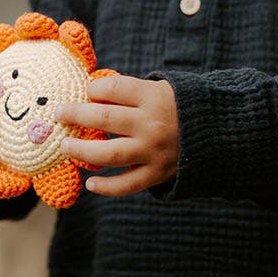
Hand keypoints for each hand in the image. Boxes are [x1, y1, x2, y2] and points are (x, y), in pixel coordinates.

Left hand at [55, 75, 178, 196]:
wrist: (217, 133)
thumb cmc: (178, 108)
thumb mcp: (160, 90)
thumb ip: (129, 92)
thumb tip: (89, 94)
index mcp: (153, 97)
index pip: (112, 89)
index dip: (92, 89)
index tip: (86, 91)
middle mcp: (151, 124)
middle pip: (104, 119)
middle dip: (76, 115)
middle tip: (59, 114)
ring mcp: (153, 151)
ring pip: (109, 154)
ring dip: (82, 150)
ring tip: (65, 146)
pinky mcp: (157, 173)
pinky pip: (127, 184)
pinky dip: (106, 187)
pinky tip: (90, 183)